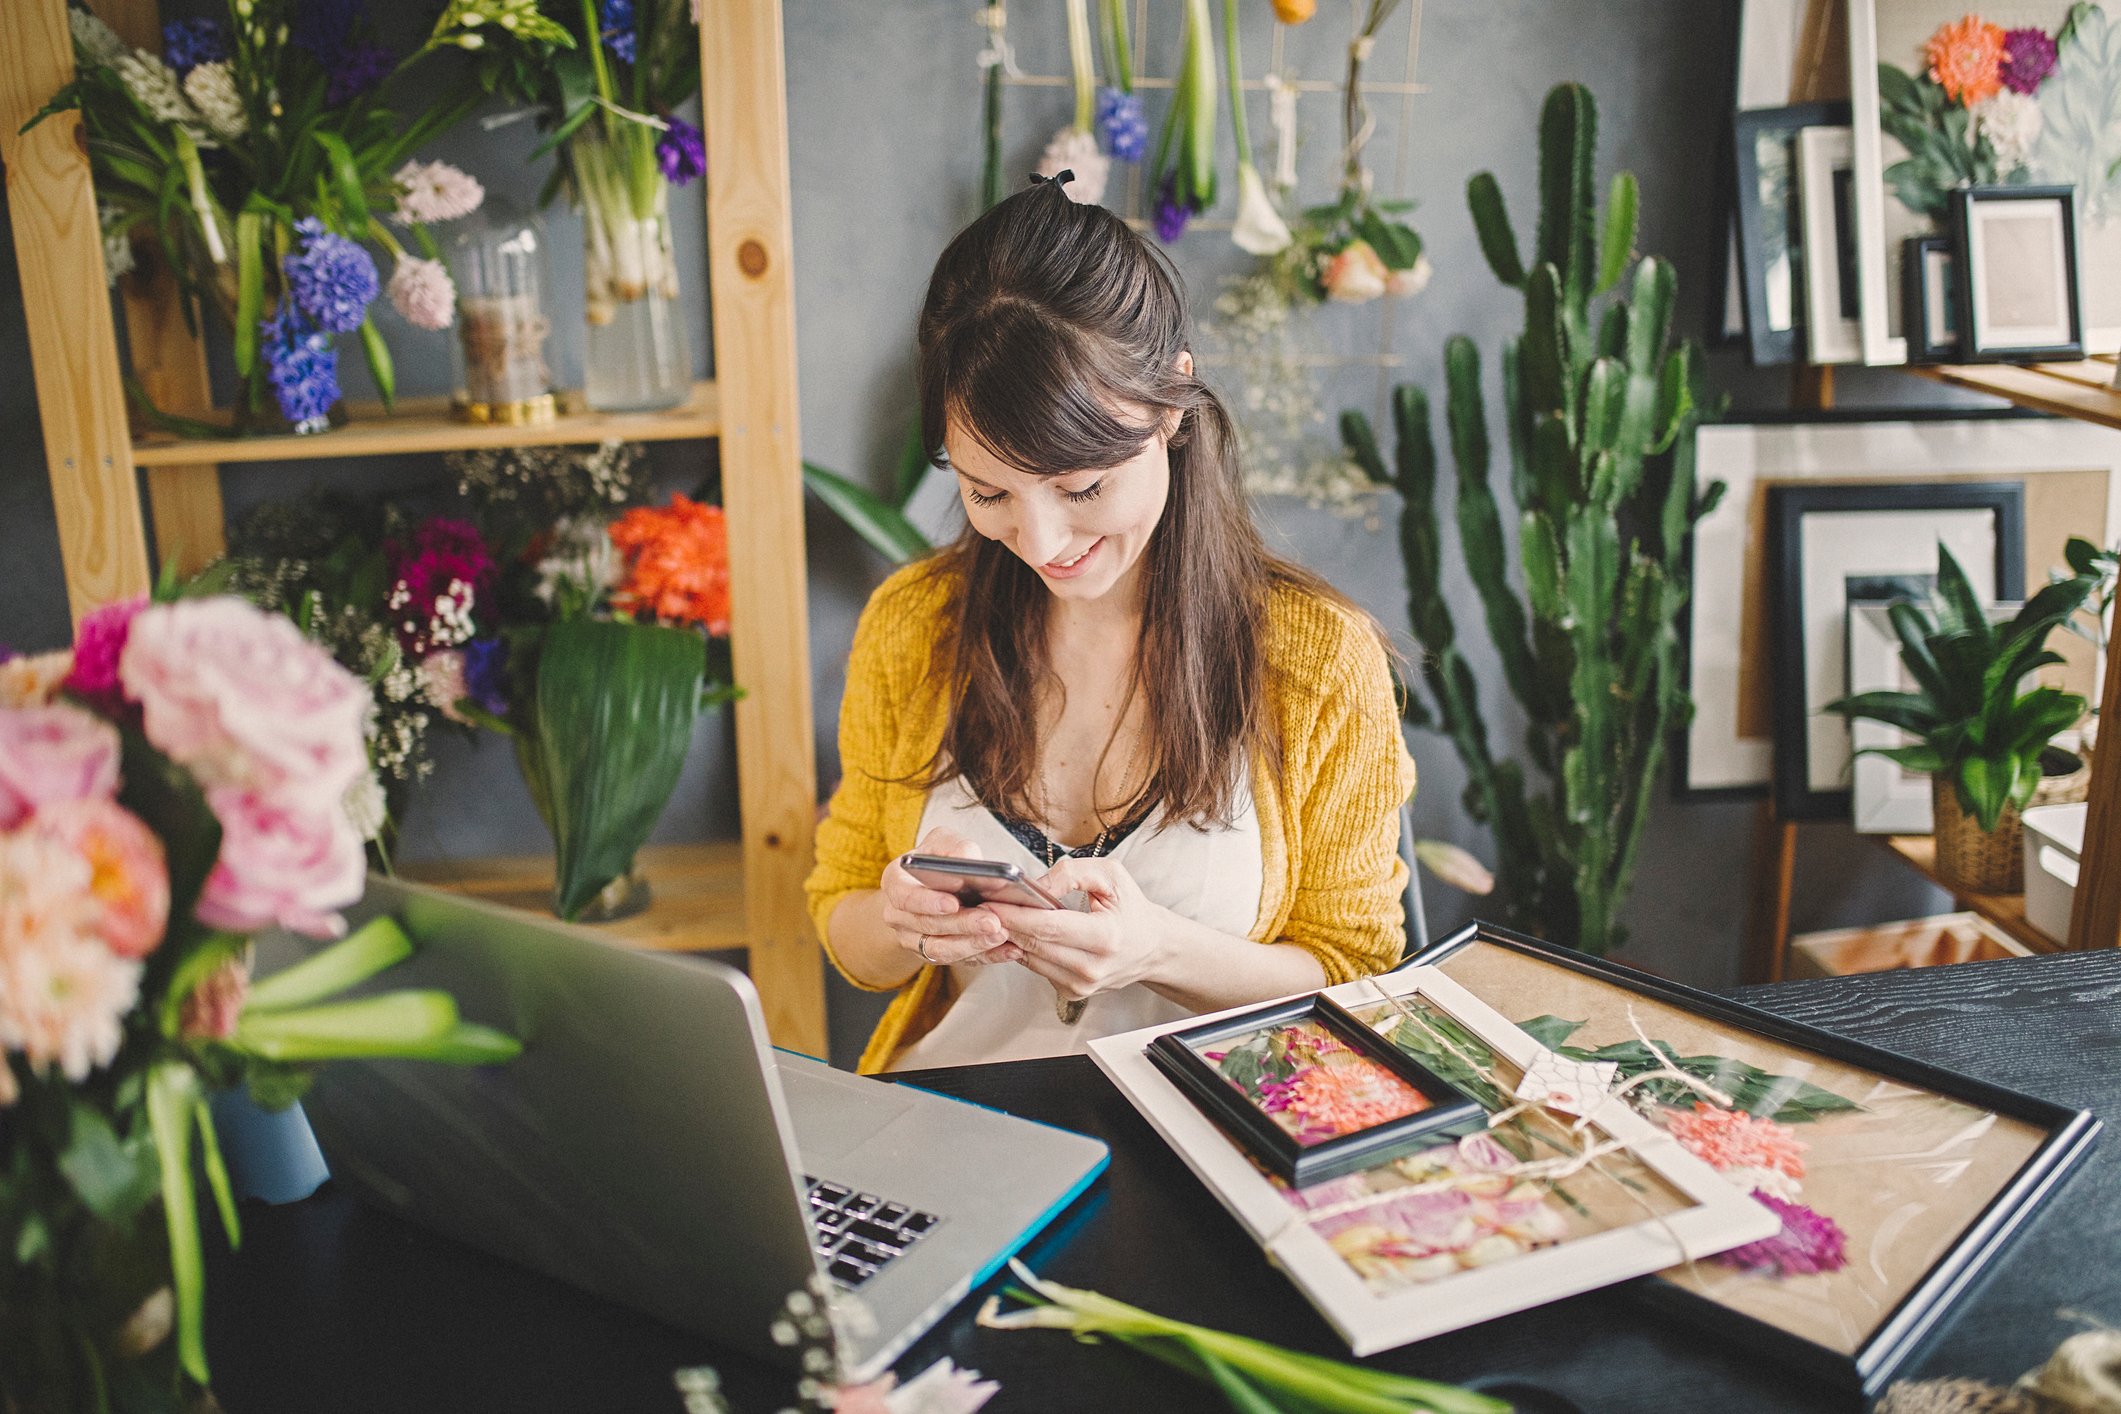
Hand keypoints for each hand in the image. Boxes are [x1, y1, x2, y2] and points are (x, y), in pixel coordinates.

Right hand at [879, 827, 1021, 968]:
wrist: (935, 884)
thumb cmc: (939, 858)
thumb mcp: (945, 842)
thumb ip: (956, 847)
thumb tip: (968, 859)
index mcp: (895, 883)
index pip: (905, 897)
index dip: (928, 902)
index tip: (954, 903)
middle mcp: (898, 915)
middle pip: (929, 926)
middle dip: (963, 925)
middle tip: (992, 921)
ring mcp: (913, 939)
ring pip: (942, 950)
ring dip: (974, 944)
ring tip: (1002, 934)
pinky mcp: (933, 956)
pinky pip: (960, 961)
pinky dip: (986, 955)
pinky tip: (1009, 948)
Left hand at [984, 856, 1169, 1002]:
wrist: (1152, 947)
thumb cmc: (1131, 909)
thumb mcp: (1111, 876)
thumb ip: (1072, 873)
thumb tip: (1034, 885)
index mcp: (1106, 937)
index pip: (1049, 927)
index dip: (1016, 914)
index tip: (990, 902)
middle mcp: (1093, 967)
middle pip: (1034, 944)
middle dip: (1003, 923)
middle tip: (978, 905)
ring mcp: (1081, 984)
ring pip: (1029, 958)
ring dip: (1007, 937)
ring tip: (990, 916)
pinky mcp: (1072, 992)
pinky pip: (1036, 967)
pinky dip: (1022, 948)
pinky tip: (1015, 932)